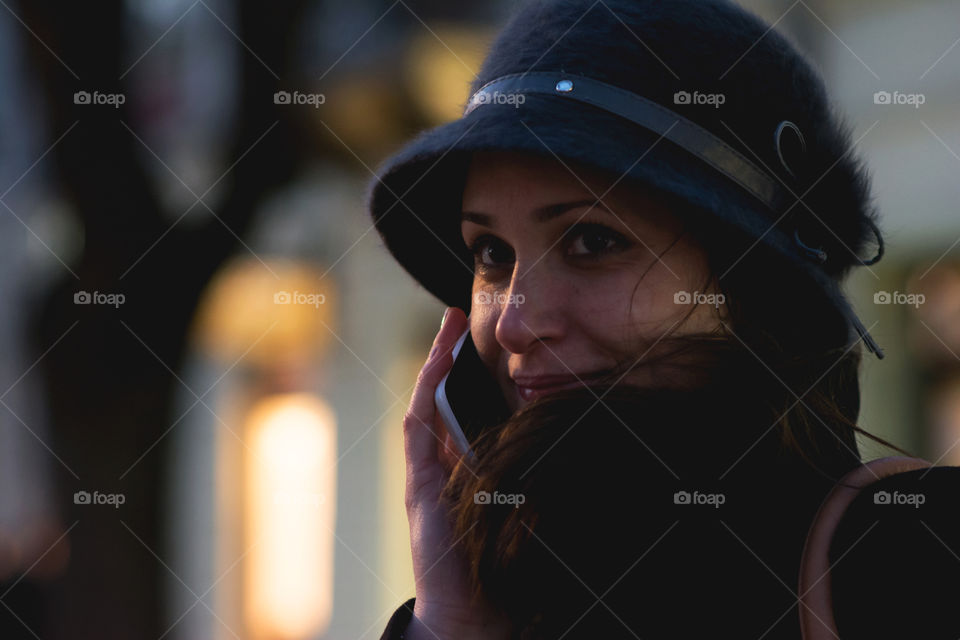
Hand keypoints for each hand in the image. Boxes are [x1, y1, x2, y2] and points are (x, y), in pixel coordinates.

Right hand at [401, 307, 511, 639]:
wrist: (473, 614)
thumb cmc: (503, 565)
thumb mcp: (523, 507)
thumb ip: (528, 475)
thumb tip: (566, 439)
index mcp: (467, 470)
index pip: (463, 411)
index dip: (468, 375)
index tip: (483, 343)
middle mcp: (442, 467)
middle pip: (441, 400)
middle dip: (446, 358)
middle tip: (456, 318)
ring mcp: (426, 475)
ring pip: (426, 407)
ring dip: (434, 366)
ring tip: (446, 329)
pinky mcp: (419, 488)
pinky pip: (417, 432)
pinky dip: (424, 397)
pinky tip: (435, 368)